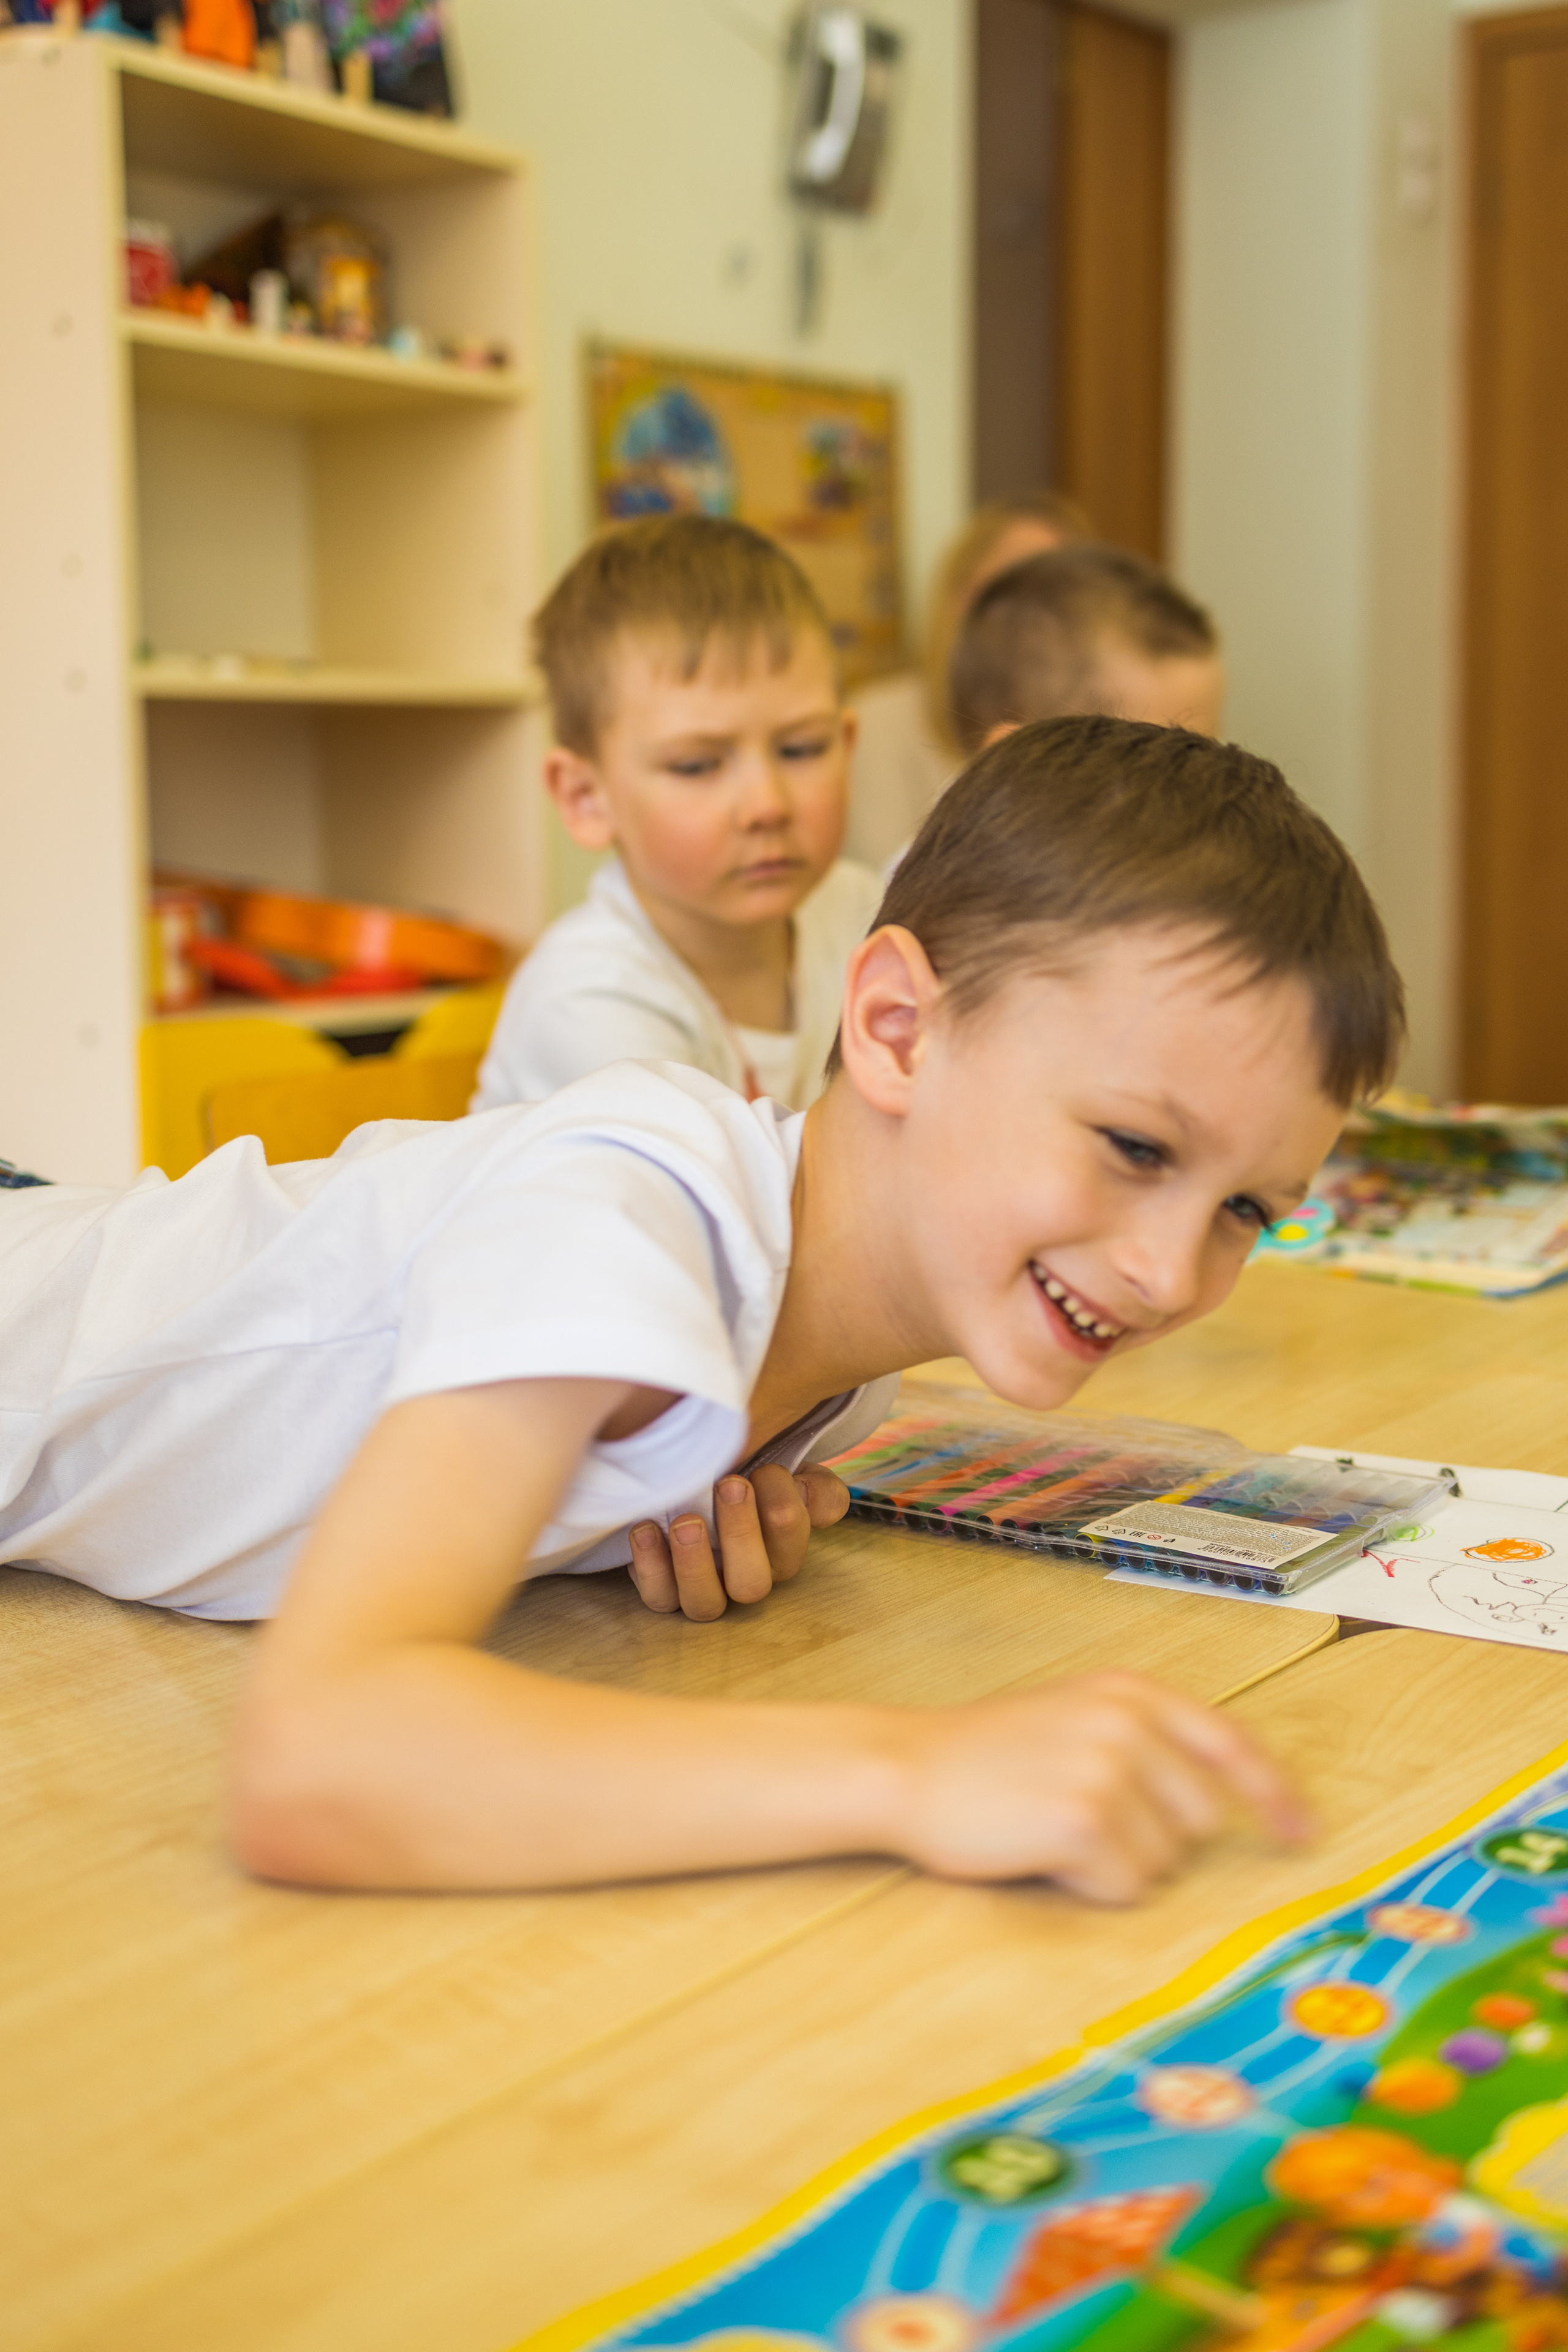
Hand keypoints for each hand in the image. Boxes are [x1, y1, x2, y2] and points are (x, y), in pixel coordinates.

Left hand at [627, 1462, 849, 1619]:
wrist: (695, 1481)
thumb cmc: (748, 1475)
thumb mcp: (786, 1471)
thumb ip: (813, 1485)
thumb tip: (808, 1493)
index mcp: (782, 1548)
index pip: (794, 1542)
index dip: (785, 1507)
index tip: (765, 1470)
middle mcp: (746, 1577)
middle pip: (752, 1584)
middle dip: (742, 1535)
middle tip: (728, 1487)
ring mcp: (705, 1589)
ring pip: (706, 1604)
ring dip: (695, 1564)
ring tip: (685, 1522)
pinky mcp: (665, 1591)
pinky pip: (659, 1597)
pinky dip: (651, 1567)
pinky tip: (646, 1529)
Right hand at [890, 1670, 1308, 1901]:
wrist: (907, 1768)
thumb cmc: (987, 1755)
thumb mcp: (1072, 1716)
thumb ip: (1141, 1739)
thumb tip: (1218, 1800)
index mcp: (1129, 1691)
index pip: (1228, 1742)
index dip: (1271, 1794)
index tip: (1299, 1835)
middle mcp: (1127, 1722)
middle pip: (1199, 1820)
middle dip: (1153, 1837)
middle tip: (1080, 1820)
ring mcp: (1107, 1769)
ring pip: (1162, 1862)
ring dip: (1115, 1864)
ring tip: (1051, 1829)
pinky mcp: (1083, 1820)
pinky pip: (1125, 1887)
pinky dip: (1089, 1885)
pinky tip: (1041, 1852)